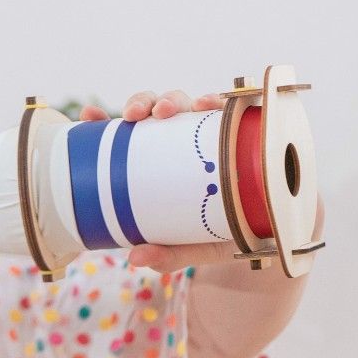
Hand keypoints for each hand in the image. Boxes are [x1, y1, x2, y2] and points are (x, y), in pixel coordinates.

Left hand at [79, 89, 231, 271]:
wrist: (267, 238)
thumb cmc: (221, 234)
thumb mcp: (192, 247)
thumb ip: (168, 254)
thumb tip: (135, 257)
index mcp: (161, 161)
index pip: (129, 134)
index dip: (105, 119)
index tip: (90, 115)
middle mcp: (183, 141)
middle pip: (155, 110)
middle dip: (142, 102)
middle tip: (135, 115)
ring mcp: (210, 134)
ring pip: (187, 104)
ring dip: (173, 99)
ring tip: (167, 110)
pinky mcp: (239, 134)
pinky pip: (228, 111)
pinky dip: (218, 102)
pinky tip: (211, 104)